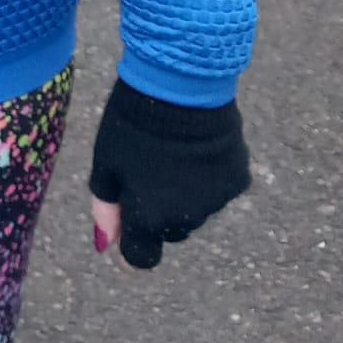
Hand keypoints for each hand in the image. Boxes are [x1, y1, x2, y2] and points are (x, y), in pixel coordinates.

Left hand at [88, 80, 249, 270]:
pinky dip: (208, 175)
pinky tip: (197, 145)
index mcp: (148, 218)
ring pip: (196, 210)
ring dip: (184, 193)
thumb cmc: (132, 123)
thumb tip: (104, 245)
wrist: (180, 86)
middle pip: (168, 230)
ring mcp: (215, 201)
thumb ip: (106, 208)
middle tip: (148, 169)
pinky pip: (219, 189)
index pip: (141, 256)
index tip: (129, 222)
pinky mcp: (237, 181)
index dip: (132, 242)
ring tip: (172, 149)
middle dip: (158, 211)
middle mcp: (186, 220)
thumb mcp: (107, 163)